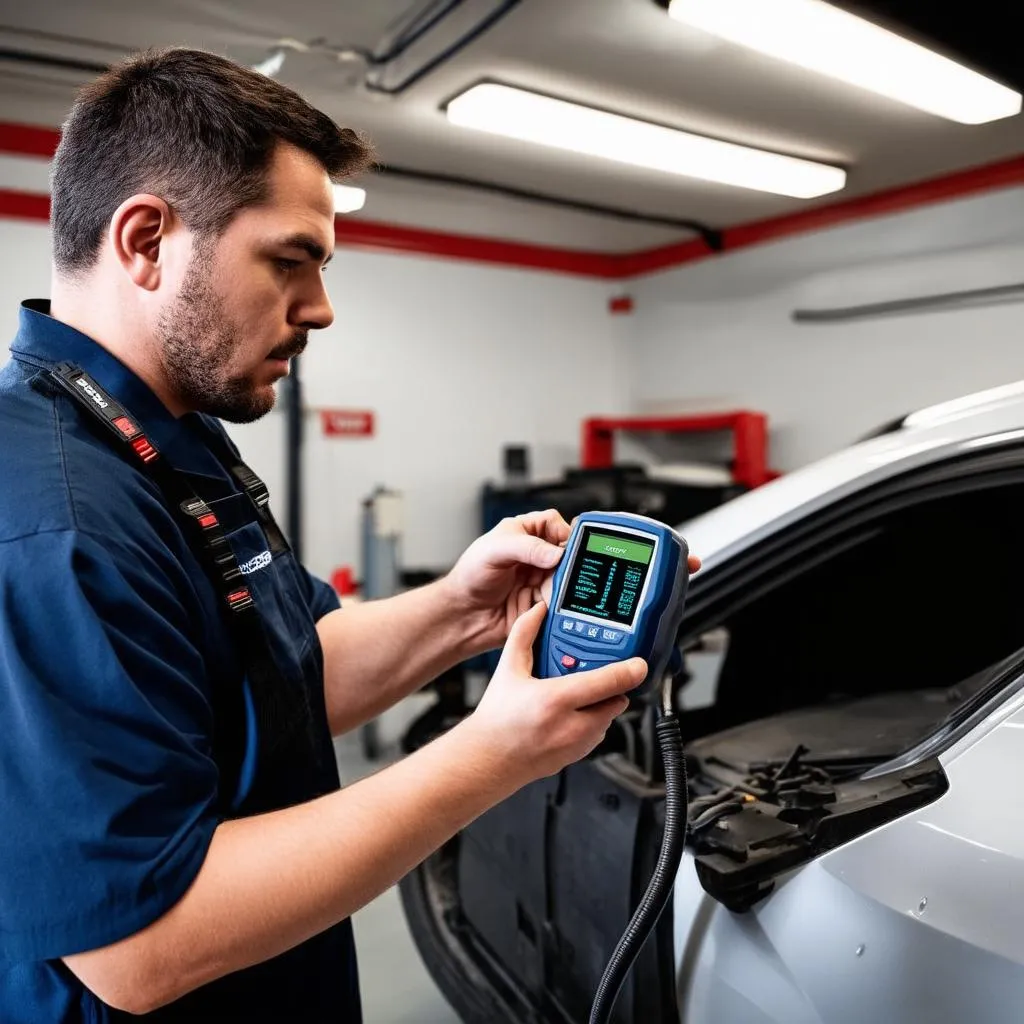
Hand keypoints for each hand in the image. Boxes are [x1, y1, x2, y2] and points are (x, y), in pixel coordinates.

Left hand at [445, 509, 702, 653]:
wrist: (462, 616)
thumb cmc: (472, 575)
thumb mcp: (494, 549)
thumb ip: (525, 545)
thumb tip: (555, 551)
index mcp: (541, 534)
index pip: (581, 530)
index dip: (608, 535)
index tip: (630, 542)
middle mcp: (552, 559)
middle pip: (599, 559)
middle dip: (631, 563)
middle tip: (661, 566)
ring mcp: (556, 586)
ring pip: (596, 587)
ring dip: (617, 592)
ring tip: (645, 596)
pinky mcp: (555, 611)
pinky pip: (582, 611)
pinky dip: (599, 616)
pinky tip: (614, 619)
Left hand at [445, 510, 570, 651]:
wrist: (463, 614)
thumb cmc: (469, 576)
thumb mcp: (495, 552)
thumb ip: (528, 548)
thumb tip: (557, 553)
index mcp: (523, 532)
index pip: (554, 523)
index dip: (563, 532)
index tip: (566, 548)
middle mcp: (534, 555)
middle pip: (565, 553)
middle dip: (566, 564)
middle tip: (559, 573)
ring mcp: (538, 578)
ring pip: (565, 579)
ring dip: (559, 586)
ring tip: (544, 591)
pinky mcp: (540, 601)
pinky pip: (558, 601)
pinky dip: (555, 604)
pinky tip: (541, 605)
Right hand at [468, 602, 646, 782]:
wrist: (487, 759)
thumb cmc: (496, 719)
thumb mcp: (507, 669)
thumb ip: (524, 634)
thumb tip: (538, 610)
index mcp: (556, 699)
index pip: (609, 682)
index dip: (630, 671)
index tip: (640, 664)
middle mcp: (571, 725)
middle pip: (617, 700)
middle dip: (611, 686)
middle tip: (595, 675)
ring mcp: (576, 744)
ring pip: (609, 718)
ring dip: (602, 705)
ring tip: (577, 696)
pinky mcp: (578, 756)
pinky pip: (598, 734)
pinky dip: (592, 722)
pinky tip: (570, 715)